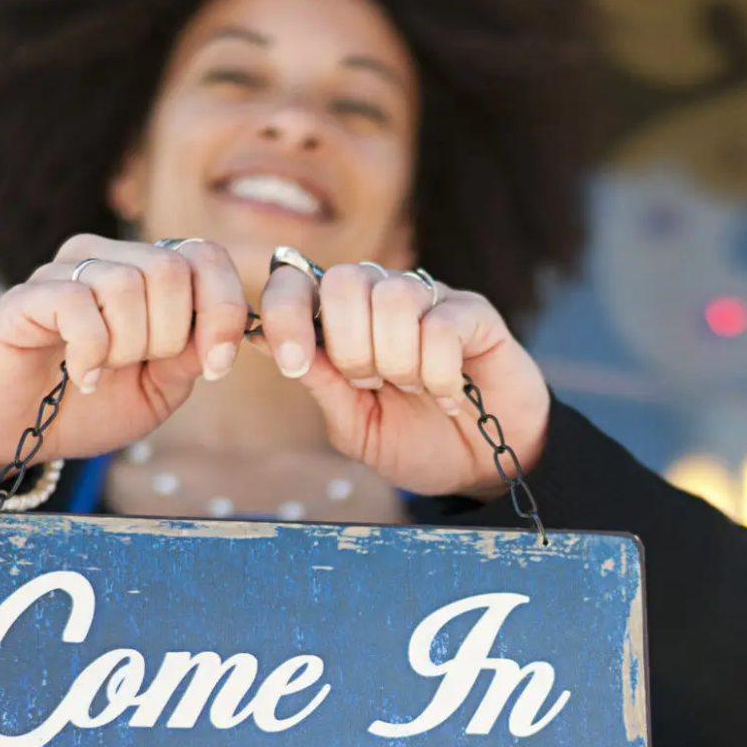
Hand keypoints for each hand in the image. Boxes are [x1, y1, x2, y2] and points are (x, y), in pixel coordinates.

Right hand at [0, 235, 250, 476]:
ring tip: (105, 371)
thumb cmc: (93, 406)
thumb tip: (221, 332)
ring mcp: (62, 273)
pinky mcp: (24, 297)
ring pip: (126, 282)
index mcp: (145, 274)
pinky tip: (82, 376)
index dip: (222, 309)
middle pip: (170, 268)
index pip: (205, 255)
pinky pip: (77, 304)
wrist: (22, 433)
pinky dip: (91, 351)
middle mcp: (105, 260)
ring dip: (127, 345)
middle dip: (170, 335)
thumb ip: (191, 355)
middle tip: (139, 368)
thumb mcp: (160, 389)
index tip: (216, 365)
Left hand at [253, 261, 549, 499]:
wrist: (483, 467)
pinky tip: (448, 395)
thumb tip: (263, 342)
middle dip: (350, 346)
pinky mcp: (474, 314)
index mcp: (344, 321)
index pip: (297, 282)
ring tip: (415, 389)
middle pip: (344, 280)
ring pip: (393, 297)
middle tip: (373, 384)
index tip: (294, 364)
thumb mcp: (357, 426)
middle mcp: (383, 299)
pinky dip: (439, 372)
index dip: (285, 314)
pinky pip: (442, 324)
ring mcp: (430, 300)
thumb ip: (322, 384)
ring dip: (398, 360)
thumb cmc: (418, 442)